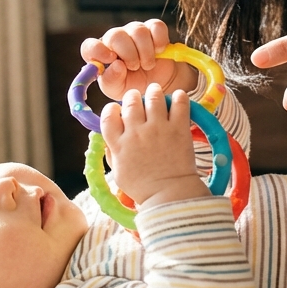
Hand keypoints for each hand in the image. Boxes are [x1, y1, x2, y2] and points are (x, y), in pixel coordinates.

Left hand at [81, 19, 198, 100]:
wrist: (158, 85)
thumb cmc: (133, 86)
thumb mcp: (118, 90)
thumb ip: (111, 81)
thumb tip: (117, 66)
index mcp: (101, 54)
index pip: (89, 46)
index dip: (97, 50)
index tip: (110, 59)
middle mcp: (115, 39)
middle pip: (116, 35)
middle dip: (128, 54)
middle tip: (135, 68)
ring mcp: (134, 31)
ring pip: (138, 31)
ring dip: (145, 52)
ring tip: (147, 65)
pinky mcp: (153, 28)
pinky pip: (156, 26)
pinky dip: (159, 41)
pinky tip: (159, 52)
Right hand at [100, 83, 209, 208]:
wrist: (169, 195)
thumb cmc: (143, 187)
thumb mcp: (118, 172)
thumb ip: (112, 151)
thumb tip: (107, 136)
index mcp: (119, 144)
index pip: (108, 115)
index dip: (112, 109)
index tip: (118, 110)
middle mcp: (136, 133)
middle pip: (130, 102)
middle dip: (133, 97)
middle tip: (138, 99)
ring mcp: (158, 129)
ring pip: (153, 97)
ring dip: (154, 92)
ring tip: (156, 92)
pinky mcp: (178, 129)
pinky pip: (179, 103)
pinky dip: (179, 97)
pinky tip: (178, 97)